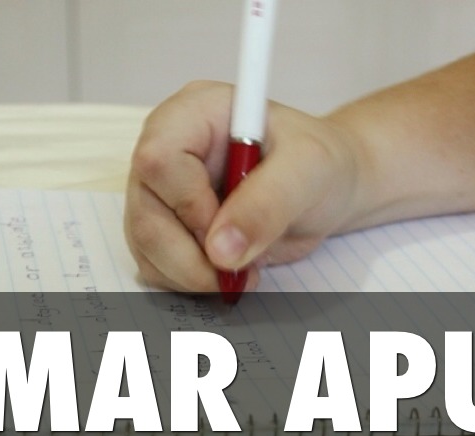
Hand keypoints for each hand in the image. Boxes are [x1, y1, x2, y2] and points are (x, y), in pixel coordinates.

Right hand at [125, 81, 367, 292]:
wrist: (328, 187)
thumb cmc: (320, 163)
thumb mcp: (309, 170)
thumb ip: (268, 203)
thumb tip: (220, 250)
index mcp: (195, 114)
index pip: (159, 159)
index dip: (189, 206)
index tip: (227, 233)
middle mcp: (169, 149)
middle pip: (145, 213)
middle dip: (190, 257)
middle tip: (236, 272)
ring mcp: (162, 191)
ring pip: (146, 246)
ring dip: (191, 275)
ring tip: (242, 271)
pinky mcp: (166, 226)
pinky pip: (157, 266)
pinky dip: (189, 282)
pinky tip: (227, 273)